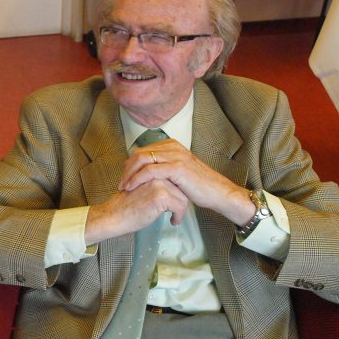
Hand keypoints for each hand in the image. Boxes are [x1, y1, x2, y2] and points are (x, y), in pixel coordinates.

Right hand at [85, 176, 189, 244]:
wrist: (114, 215)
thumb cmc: (125, 205)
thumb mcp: (140, 186)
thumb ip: (153, 182)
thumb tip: (171, 185)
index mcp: (151, 169)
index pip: (175, 179)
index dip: (178, 192)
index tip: (176, 203)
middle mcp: (156, 173)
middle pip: (181, 187)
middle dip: (180, 202)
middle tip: (176, 212)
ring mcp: (159, 184)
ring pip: (183, 197)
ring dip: (181, 210)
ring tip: (174, 216)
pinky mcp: (161, 196)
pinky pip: (180, 207)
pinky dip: (179, 216)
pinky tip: (172, 221)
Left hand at [119, 139, 253, 224]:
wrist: (217, 193)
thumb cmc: (198, 186)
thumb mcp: (178, 171)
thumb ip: (163, 167)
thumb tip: (145, 171)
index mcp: (172, 145)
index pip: (142, 150)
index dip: (130, 164)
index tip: (124, 177)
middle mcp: (172, 147)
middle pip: (139, 153)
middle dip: (127, 169)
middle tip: (120, 183)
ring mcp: (175, 155)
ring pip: (142, 160)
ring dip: (129, 174)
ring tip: (123, 187)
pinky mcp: (177, 167)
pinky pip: (149, 170)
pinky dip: (137, 179)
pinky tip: (132, 187)